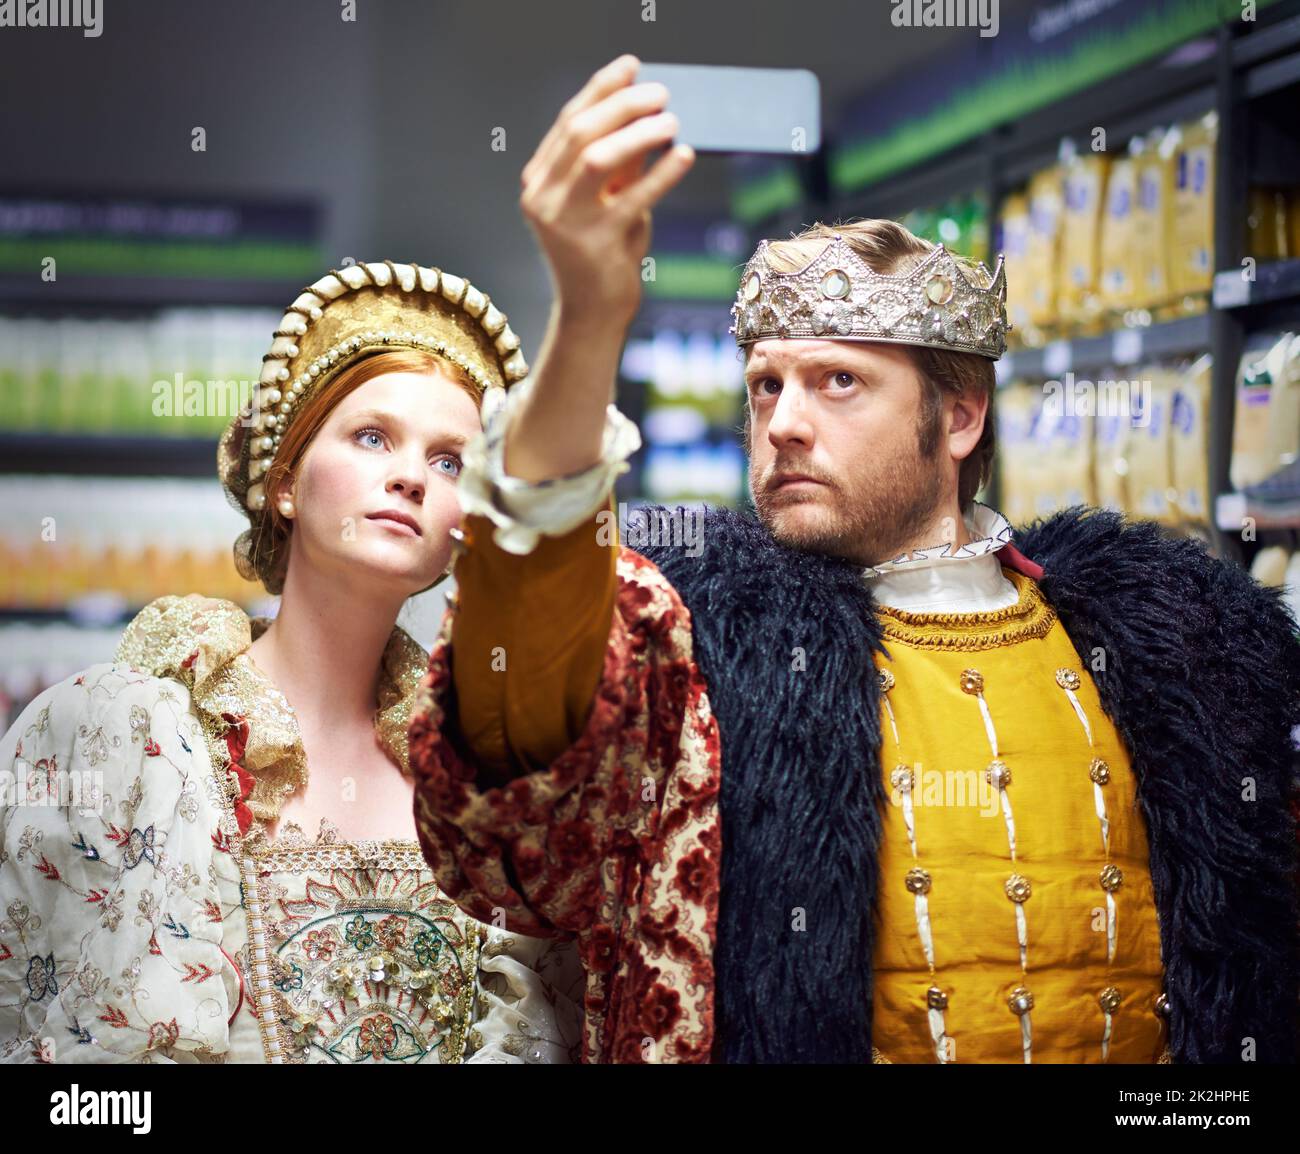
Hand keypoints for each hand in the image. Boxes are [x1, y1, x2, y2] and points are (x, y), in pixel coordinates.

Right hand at [520, 53, 694, 331]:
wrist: (594, 312)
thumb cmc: (604, 252)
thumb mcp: (608, 199)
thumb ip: (619, 161)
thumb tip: (645, 110)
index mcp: (538, 181)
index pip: (569, 121)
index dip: (602, 89)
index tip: (632, 66)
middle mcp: (542, 197)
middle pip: (581, 132)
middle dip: (624, 104)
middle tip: (661, 93)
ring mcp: (565, 221)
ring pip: (599, 158)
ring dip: (639, 133)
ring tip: (672, 121)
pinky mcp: (595, 244)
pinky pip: (633, 198)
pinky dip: (661, 173)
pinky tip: (684, 155)